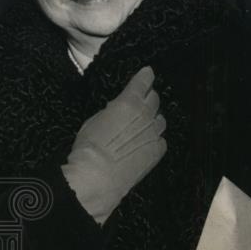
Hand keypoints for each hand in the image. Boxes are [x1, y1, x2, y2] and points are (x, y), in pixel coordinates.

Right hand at [61, 66, 166, 224]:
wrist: (98, 175)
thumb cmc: (90, 147)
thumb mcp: (95, 120)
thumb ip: (111, 111)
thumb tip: (117, 109)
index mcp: (129, 102)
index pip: (143, 83)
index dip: (146, 76)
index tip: (147, 73)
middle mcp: (146, 115)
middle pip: (155, 100)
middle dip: (149, 98)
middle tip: (142, 101)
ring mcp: (154, 133)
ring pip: (160, 120)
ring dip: (153, 118)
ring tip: (144, 124)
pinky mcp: (157, 151)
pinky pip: (161, 139)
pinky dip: (155, 138)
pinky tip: (146, 142)